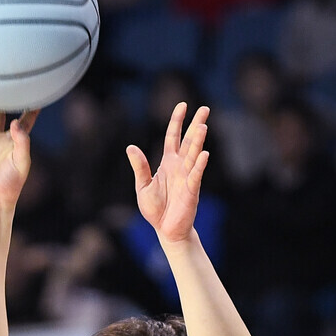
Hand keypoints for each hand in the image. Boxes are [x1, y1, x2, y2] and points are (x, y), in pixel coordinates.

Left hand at [126, 101, 209, 245]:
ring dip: (198, 141)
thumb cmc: (155, 209)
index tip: (183, 105)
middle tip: (205, 109)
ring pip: (193, 155)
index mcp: (168, 163)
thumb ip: (140, 167)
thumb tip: (130, 147)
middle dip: (196, 125)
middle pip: (189, 141)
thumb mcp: (142, 186)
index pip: (173, 137)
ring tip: (203, 125)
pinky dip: (199, 165)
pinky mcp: (191, 191)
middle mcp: (180, 167)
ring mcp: (187, 177)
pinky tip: (204, 154)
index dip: (177, 121)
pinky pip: (196, 176)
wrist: (166, 230)